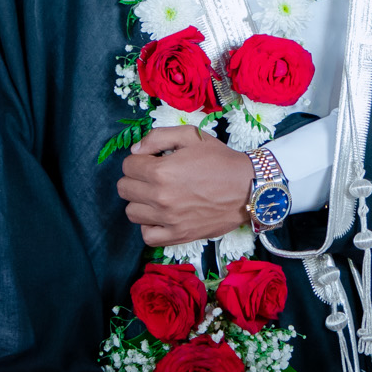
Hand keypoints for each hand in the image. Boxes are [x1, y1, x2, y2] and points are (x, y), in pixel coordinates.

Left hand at [117, 126, 254, 245]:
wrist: (248, 187)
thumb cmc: (220, 160)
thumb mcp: (192, 136)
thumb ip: (158, 137)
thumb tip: (135, 150)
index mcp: (161, 171)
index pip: (128, 166)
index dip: (138, 160)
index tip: (151, 160)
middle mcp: (160, 197)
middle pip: (124, 189)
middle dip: (135, 179)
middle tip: (152, 177)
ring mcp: (168, 219)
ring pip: (131, 212)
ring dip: (140, 202)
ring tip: (156, 196)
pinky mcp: (178, 235)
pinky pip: (147, 236)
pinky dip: (149, 226)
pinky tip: (159, 216)